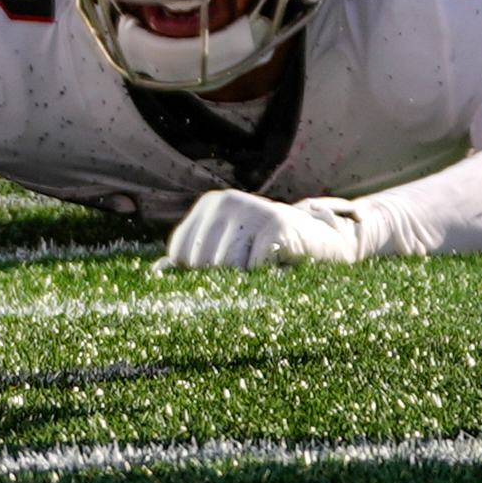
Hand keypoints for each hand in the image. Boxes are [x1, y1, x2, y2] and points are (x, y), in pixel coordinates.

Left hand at [160, 189, 366, 271]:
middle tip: (249, 271)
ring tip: (263, 267)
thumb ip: (194, 259)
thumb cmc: (269, 250)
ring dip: (246, 281)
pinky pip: (252, 268)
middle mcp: (227, 201)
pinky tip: (278, 267)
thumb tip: (157, 273)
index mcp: (210, 206)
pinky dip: (265, 278)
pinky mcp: (276, 225)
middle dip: (223, 280)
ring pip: (225, 268)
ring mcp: (252, 209)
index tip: (224, 273)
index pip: (180, 254)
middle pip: (200, 263)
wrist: (324, 243)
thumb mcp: (230, 250)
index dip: (198, 275)